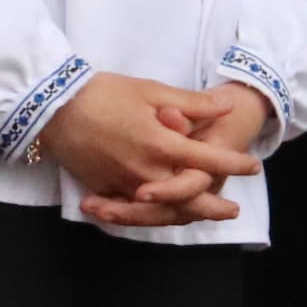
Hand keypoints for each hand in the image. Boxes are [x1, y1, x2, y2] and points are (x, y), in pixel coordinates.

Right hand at [84, 82, 277, 229]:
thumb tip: (226, 107)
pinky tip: (162, 214)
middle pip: (190, 198)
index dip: (234, 163)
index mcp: (162, 144)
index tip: (252, 167)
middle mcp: (147, 171)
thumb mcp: (150, 89)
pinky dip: (151, 216)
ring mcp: (125, 185)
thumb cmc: (103, 92)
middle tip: (232, 211)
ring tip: (201, 217)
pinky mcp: (105, 189)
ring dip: (186, 215)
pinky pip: (134, 212)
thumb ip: (191, 103)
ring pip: (163, 211)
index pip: (209, 159)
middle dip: (214, 207)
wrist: (54, 107)